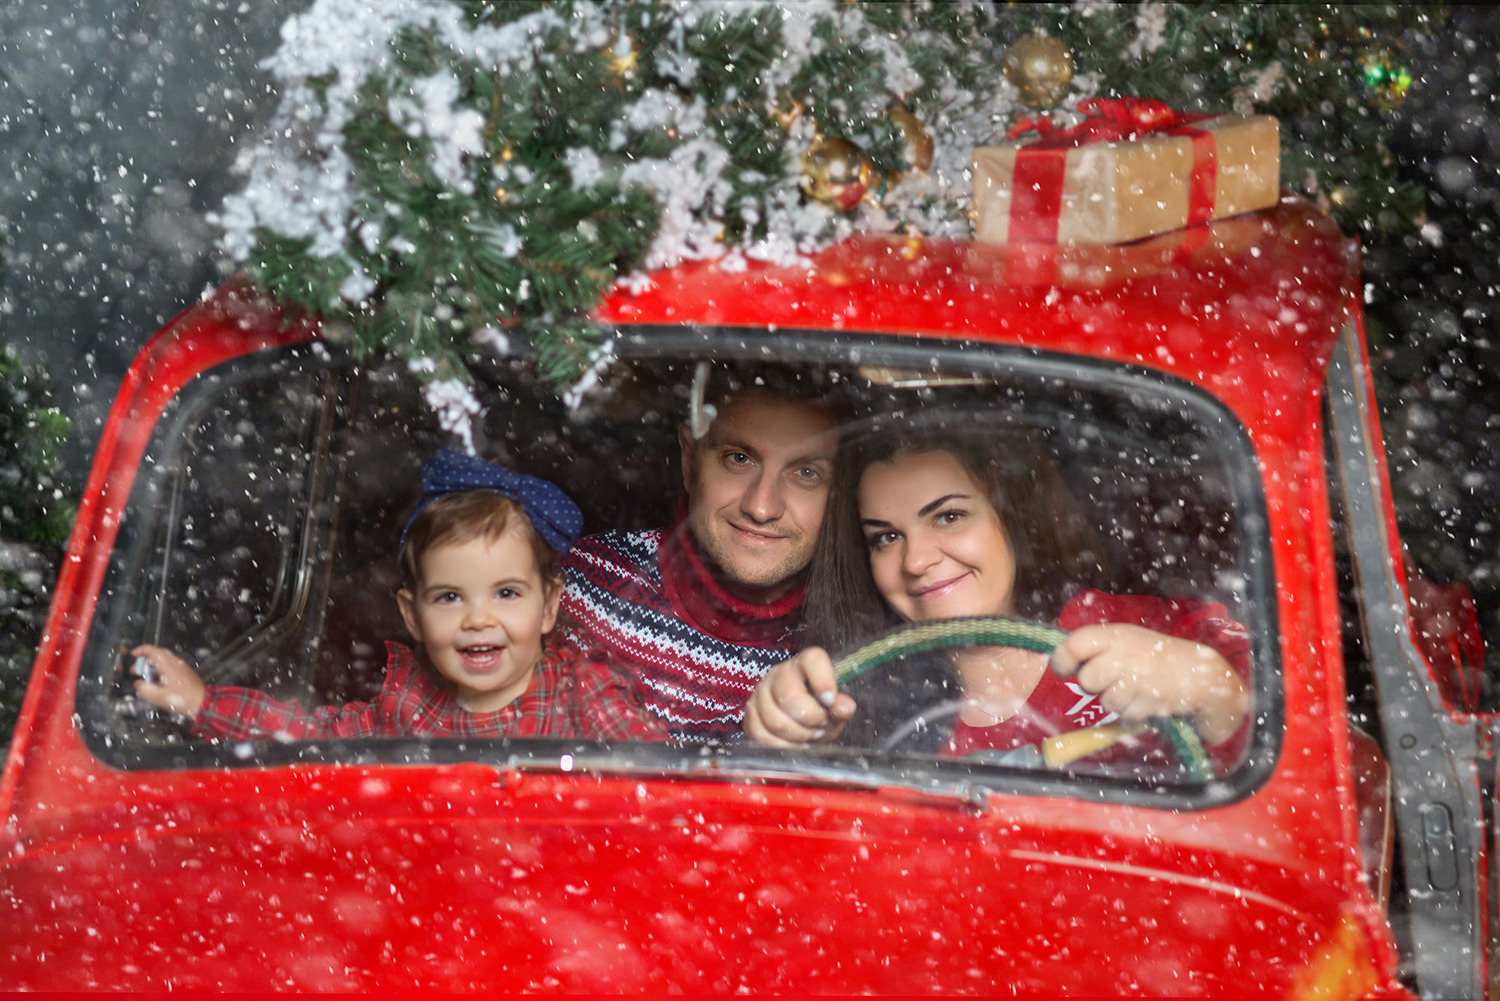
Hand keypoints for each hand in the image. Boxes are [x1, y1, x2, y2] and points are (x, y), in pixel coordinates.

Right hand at [130, 644, 206, 719]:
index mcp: (168, 665)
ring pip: (164, 659)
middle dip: (145, 658)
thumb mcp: (158, 697)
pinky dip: (160, 668)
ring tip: (144, 676)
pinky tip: (156, 680)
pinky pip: (169, 665)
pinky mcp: (184, 672)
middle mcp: (176, 662)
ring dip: (152, 664)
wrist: (202, 702)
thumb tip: (138, 683)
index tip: (132, 655)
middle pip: (159, 653)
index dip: (141, 650)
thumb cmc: (180, 699)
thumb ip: (144, 689)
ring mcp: (181, 666)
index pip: (153, 651)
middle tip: (136, 669)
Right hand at [742, 646, 857, 747]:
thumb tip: (845, 706)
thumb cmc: (819, 711)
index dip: (823, 681)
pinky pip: (760, 733)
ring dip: (797, 736)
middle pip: (789, 696)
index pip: (812, 660)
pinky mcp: (750, 713)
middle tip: (821, 725)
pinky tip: (792, 743)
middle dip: (810, 719)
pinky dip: (780, 745)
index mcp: (805, 664)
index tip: (830, 701)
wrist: (799, 721)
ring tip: (809, 735)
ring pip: (774, 720)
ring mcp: (761, 692)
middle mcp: (779, 673)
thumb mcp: (835, 710)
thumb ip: (841, 707)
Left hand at [1049, 624, 1246, 745]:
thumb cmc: (1154, 656)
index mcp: (1115, 634)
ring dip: (1118, 700)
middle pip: (1087, 681)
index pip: (1074, 644)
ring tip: (1138, 687)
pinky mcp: (1150, 701)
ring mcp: (1138, 678)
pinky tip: (1149, 698)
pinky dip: (1135, 711)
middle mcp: (1124, 654)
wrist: (1199, 673)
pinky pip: (1126, 714)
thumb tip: (1059, 664)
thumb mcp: (1126, 640)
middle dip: (1096, 686)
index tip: (1065, 669)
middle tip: (1115, 679)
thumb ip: (1096, 648)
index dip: (1063, 660)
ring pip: (1106, 701)